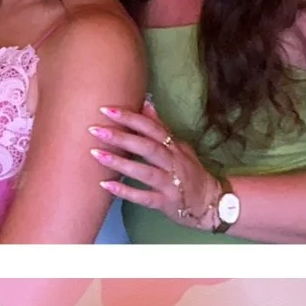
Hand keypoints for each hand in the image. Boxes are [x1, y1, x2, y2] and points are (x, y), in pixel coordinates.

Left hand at [89, 99, 221, 228]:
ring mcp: (170, 183)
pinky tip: (105, 185)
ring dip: (119, 162)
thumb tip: (146, 103)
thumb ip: (161, 127)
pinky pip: (144, 197)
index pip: (151, 127)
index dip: (130, 117)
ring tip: (96, 154)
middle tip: (96, 129)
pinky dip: (125, 191)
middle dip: (121, 137)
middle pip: (146, 146)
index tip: (106, 109)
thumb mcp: (179, 146)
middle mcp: (172, 162)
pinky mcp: (165, 203)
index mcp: (173, 146)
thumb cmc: (189, 172)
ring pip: (144, 171)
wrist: (210, 201)